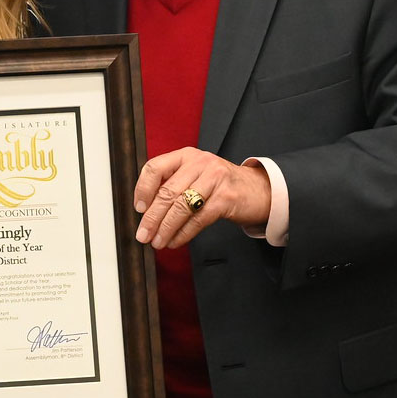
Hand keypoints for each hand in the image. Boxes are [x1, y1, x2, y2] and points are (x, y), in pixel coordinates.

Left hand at [134, 147, 271, 248]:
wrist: (258, 189)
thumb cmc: (220, 185)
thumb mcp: (195, 175)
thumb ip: (173, 184)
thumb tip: (145, 210)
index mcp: (186, 155)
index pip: (155, 167)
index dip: (143, 189)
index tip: (138, 209)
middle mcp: (199, 163)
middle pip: (167, 192)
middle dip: (152, 217)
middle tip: (143, 234)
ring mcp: (214, 178)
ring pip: (181, 207)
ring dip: (165, 229)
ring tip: (157, 242)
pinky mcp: (226, 197)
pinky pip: (198, 219)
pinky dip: (183, 234)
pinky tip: (175, 241)